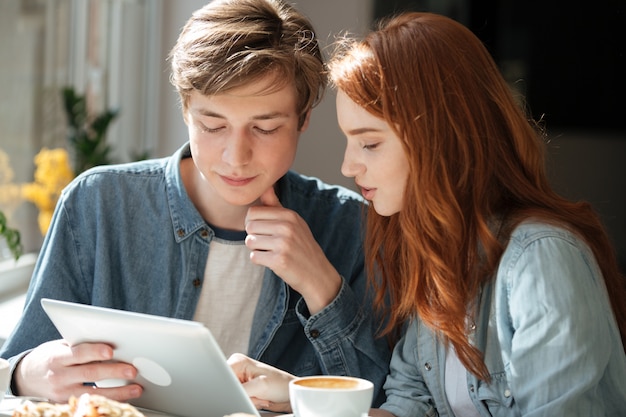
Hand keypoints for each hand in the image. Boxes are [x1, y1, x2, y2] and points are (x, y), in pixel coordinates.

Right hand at [14, 339, 142, 402]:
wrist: (27, 377)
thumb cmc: (50, 357)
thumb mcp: (60, 347)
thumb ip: (82, 345)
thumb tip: (111, 341)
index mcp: (57, 358)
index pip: (78, 353)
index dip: (94, 351)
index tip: (110, 351)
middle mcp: (59, 377)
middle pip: (90, 374)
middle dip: (114, 372)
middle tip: (133, 370)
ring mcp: (63, 394)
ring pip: (93, 393)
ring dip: (118, 392)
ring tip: (136, 388)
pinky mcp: (68, 404)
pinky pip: (91, 402)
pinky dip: (109, 400)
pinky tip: (125, 397)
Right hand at [228, 353, 293, 412]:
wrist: (289, 394)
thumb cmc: (280, 385)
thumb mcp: (260, 386)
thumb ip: (241, 389)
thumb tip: (227, 394)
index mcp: (238, 361)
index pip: (223, 375)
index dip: (229, 387)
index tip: (242, 391)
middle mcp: (237, 370)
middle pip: (228, 388)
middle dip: (241, 395)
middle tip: (256, 394)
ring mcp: (239, 381)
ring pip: (232, 396)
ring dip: (246, 400)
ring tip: (260, 396)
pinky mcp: (243, 391)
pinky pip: (238, 401)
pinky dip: (248, 403)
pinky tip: (259, 399)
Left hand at [245, 187, 341, 313]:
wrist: (317, 274)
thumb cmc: (301, 247)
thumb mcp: (293, 223)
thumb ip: (276, 206)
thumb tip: (265, 187)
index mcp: (290, 215)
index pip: (253, 212)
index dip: (253, 223)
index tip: (264, 231)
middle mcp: (287, 227)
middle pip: (249, 226)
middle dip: (254, 236)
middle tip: (268, 244)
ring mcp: (284, 243)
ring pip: (250, 241)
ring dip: (257, 249)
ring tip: (271, 252)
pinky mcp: (279, 260)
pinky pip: (254, 257)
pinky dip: (260, 261)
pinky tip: (273, 262)